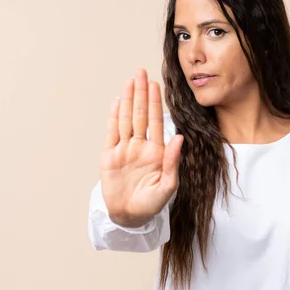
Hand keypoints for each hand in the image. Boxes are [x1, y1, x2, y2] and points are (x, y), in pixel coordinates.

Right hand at [100, 68, 183, 227]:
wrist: (130, 217)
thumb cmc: (151, 204)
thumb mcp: (168, 186)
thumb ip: (173, 161)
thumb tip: (179, 137)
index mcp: (156, 151)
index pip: (155, 121)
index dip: (155, 102)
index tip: (155, 84)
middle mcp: (140, 146)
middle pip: (139, 114)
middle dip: (141, 93)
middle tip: (141, 72)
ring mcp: (124, 149)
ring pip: (126, 119)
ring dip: (127, 99)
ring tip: (129, 81)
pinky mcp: (110, 156)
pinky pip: (112, 132)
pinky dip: (114, 117)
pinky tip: (117, 101)